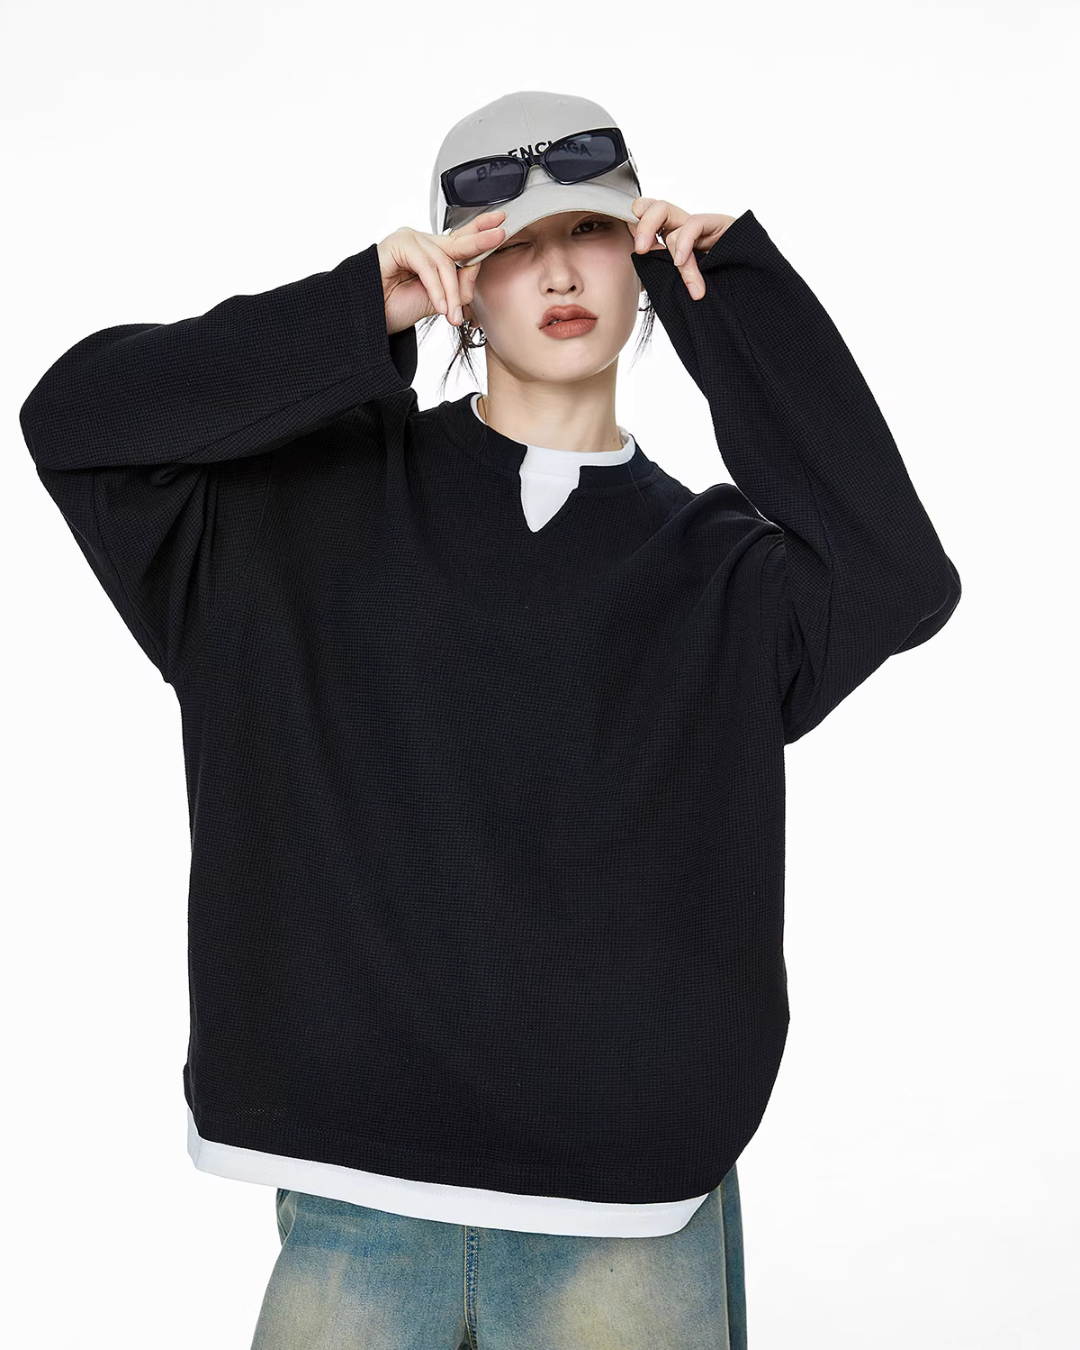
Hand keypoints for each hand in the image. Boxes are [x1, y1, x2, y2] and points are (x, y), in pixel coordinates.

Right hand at [377, 212, 506, 335]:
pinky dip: (436, 289)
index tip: (501, 222)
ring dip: (450, 293)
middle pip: (457, 242)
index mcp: (432, 253)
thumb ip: (459, 286)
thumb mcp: (439, 300)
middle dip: (479, 240)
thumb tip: (477, 266)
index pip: (461, 239)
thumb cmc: (397, 309)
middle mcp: (422, 243)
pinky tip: (440, 306)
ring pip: (443, 262)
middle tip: (498, 237)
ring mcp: (409, 240)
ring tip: (451, 315)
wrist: (370, 319)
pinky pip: (426, 266)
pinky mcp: (397, 245)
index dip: (480, 230)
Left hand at [629, 198, 737, 299]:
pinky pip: (693, 224)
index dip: (637, 222)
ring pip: (669, 214)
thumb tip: (640, 257)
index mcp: (673, 239)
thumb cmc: (712, 293)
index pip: (649, 217)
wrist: (746, 297)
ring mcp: (702, 225)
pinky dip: (684, 243)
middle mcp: (685, 228)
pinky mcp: (720, 223)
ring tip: (676, 271)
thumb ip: (660, 268)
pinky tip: (682, 261)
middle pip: (656, 207)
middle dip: (643, 225)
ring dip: (669, 248)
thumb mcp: (676, 283)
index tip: (634, 243)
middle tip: (640, 250)